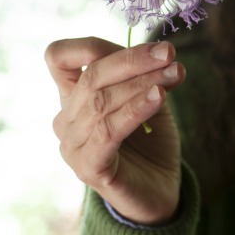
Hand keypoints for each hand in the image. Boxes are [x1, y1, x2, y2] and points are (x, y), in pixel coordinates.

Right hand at [46, 37, 184, 225]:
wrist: (158, 190)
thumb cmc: (151, 140)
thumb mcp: (148, 97)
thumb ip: (147, 76)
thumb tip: (162, 53)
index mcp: (73, 96)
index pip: (60, 57)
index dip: (93, 44)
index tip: (140, 45)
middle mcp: (65, 119)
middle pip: (91, 76)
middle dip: (133, 59)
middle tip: (168, 53)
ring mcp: (73, 145)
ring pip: (101, 102)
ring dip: (142, 82)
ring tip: (175, 73)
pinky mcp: (89, 168)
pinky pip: (109, 131)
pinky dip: (135, 109)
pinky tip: (158, 96)